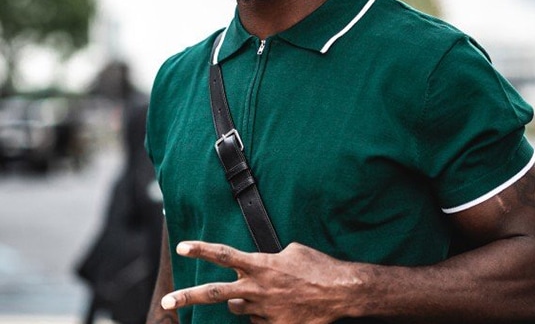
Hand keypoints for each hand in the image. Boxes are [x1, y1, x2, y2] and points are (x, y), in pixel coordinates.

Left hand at [160, 241, 361, 323]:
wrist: (339, 293)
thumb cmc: (317, 266)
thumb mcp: (293, 251)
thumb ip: (268, 258)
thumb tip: (261, 264)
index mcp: (261, 265)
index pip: (224, 255)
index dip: (201, 250)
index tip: (182, 246)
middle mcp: (257, 289)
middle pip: (215, 293)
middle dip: (187, 298)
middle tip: (167, 302)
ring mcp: (264, 311)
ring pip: (238, 308)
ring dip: (244, 302)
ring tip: (267, 294)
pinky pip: (257, 321)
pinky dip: (263, 314)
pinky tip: (281, 307)